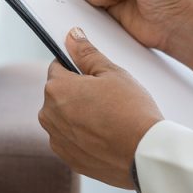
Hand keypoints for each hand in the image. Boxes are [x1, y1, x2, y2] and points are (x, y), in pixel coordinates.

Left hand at [39, 28, 162, 188]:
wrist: (145, 154)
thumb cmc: (132, 111)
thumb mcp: (112, 73)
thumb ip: (87, 53)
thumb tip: (72, 36)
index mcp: (56, 89)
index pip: (57, 68)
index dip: (76, 68)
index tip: (93, 76)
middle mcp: (48, 114)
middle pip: (59, 94)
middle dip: (77, 93)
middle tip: (107, 98)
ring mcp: (56, 138)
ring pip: (64, 118)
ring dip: (78, 115)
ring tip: (108, 118)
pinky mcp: (67, 157)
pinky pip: (70, 140)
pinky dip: (83, 136)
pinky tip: (105, 136)